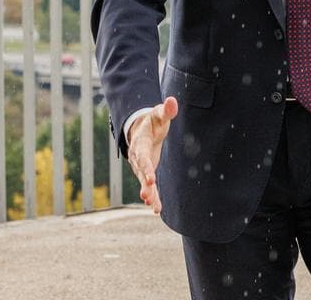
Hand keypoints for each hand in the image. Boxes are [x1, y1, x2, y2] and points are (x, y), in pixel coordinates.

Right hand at [127, 96, 177, 213]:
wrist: (140, 128)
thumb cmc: (152, 120)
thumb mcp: (159, 114)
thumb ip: (166, 110)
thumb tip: (172, 100)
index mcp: (140, 143)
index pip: (142, 156)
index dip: (146, 167)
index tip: (150, 178)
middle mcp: (138, 157)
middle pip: (141, 172)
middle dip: (144, 184)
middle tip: (147, 196)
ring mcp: (141, 166)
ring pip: (144, 182)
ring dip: (149, 194)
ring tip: (153, 206)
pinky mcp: (147, 172)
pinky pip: (149, 186)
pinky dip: (153, 196)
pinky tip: (157, 209)